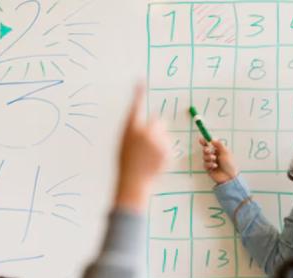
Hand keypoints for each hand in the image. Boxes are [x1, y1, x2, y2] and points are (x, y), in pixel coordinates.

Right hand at [114, 84, 169, 211]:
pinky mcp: (167, 150)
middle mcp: (144, 132)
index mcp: (130, 129)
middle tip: (149, 142)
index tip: (140, 81)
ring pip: (164, 134)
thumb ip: (133, 130)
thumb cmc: (126, 163)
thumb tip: (143, 124)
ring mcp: (157, 141)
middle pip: (158, 120)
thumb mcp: (124, 144)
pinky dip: (164, 151)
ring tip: (149, 156)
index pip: (135, 106)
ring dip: (160, 141)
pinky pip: (169, 145)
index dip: (138, 94)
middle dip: (156, 127)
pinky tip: (154, 160)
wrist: (133, 181)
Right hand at [199, 137, 237, 184]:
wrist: (229, 176)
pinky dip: (209, 164)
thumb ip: (219, 144)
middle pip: (205, 150)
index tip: (201, 140)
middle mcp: (214, 156)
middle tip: (208, 151)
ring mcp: (211, 163)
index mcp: (218, 151)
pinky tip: (214, 166)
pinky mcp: (208, 169)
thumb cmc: (229, 164)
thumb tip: (212, 139)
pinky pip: (205, 164)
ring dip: (208, 157)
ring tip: (214, 160)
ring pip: (204, 157)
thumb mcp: (225, 151)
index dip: (205, 142)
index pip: (210, 145)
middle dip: (206, 150)